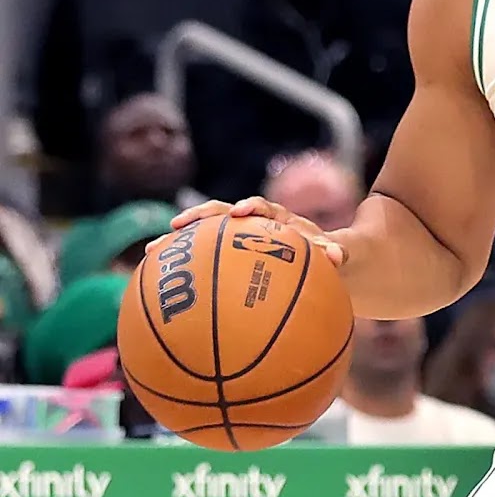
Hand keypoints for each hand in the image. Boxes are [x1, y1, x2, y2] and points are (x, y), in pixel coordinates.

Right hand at [162, 197, 347, 266]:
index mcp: (281, 222)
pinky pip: (204, 266)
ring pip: (206, 238)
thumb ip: (340, 252)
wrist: (325, 264)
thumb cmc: (330, 259)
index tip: (239, 213)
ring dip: (180, 242)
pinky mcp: (231, 260)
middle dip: (199, 217)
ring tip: (152, 252)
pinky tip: (160, 289)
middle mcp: (256, 227)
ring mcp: (240, 242)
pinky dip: (186, 275)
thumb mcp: (339, 254)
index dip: (251, 207)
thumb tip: (339, 256)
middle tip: (175, 224)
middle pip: (222, 215)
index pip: (264, 208)